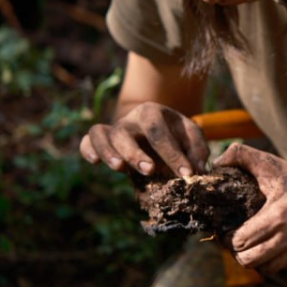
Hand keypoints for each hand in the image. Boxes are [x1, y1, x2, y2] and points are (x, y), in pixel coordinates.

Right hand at [80, 102, 208, 180]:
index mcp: (153, 112)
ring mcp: (114, 128)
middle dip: (136, 153)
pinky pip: (88, 140)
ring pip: (100, 134)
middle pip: (126, 132)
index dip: (173, 154)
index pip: (160, 132)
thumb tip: (198, 167)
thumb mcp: (191, 136)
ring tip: (120, 169)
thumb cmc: (175, 134)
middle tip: (150, 171)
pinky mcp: (103, 140)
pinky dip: (88, 149)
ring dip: (108, 152)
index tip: (187, 174)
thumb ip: (197, 149)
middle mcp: (130, 118)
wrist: (158, 129)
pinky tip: (95, 163)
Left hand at [214, 143, 286, 274]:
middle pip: (248, 260)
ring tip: (250, 247)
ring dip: (253, 260)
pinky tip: (266, 247)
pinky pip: (278, 268)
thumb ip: (241, 155)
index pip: (240, 241)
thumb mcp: (271, 164)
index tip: (228, 230)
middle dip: (237, 252)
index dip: (228, 238)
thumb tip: (217, 162)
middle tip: (236, 241)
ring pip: (263, 269)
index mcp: (276, 216)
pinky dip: (268, 262)